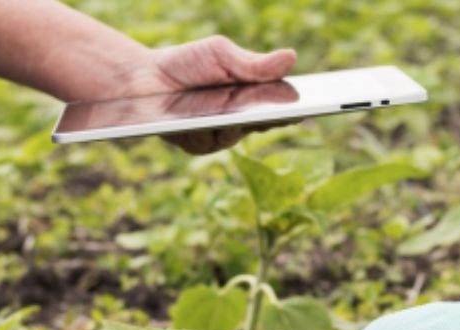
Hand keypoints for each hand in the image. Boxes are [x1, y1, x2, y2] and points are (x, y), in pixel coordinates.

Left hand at [133, 36, 297, 153]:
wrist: (141, 79)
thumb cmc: (185, 63)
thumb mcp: (221, 54)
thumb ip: (254, 63)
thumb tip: (291, 58)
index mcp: (251, 95)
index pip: (282, 103)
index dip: (300, 104)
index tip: (318, 102)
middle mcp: (240, 119)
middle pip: (269, 121)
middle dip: (283, 116)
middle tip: (299, 109)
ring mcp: (221, 135)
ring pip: (242, 132)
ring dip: (248, 122)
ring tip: (257, 111)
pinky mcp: (200, 145)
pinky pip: (215, 140)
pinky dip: (218, 129)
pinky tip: (221, 118)